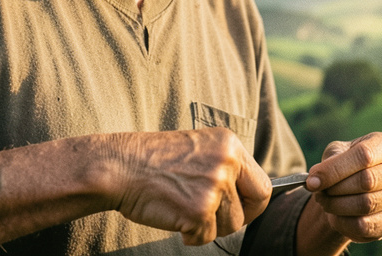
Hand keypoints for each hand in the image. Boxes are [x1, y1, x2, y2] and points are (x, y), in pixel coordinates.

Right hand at [110, 128, 270, 244]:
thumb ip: (226, 168)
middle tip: (206, 216)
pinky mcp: (199, 210)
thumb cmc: (153, 161)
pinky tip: (173, 216)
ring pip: (228, 226)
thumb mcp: (199, 150)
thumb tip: (249, 199)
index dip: (252, 205)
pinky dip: (190, 235)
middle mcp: (227, 162)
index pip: (262, 186)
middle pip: (248, 211)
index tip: (238, 211)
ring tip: (183, 209)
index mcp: (229, 144)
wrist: (119, 166)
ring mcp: (214, 186)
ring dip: (207, 226)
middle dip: (229, 220)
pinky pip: (206, 237)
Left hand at [305, 132, 381, 242]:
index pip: (364, 155)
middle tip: (318, 192)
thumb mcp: (336, 153)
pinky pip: (366, 225)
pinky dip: (343, 223)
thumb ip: (328, 163)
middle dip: (336, 189)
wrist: (356, 186)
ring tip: (325, 201)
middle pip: (367, 181)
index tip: (312, 181)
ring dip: (337, 206)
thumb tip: (315, 181)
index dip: (335, 170)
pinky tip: (335, 216)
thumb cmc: (347, 163)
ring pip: (366, 204)